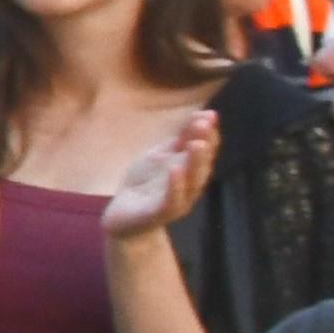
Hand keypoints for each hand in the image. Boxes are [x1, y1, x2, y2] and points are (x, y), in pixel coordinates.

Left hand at [104, 108, 220, 246]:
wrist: (124, 219)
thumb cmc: (146, 185)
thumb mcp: (161, 157)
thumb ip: (178, 140)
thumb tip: (200, 115)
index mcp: (189, 170)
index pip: (204, 150)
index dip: (208, 133)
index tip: (209, 114)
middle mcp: (189, 186)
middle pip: (201, 164)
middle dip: (204, 143)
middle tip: (205, 123)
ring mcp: (176, 201)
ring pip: (191, 182)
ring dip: (195, 162)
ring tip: (196, 143)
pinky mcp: (159, 214)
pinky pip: (171, 200)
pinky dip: (174, 186)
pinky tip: (175, 170)